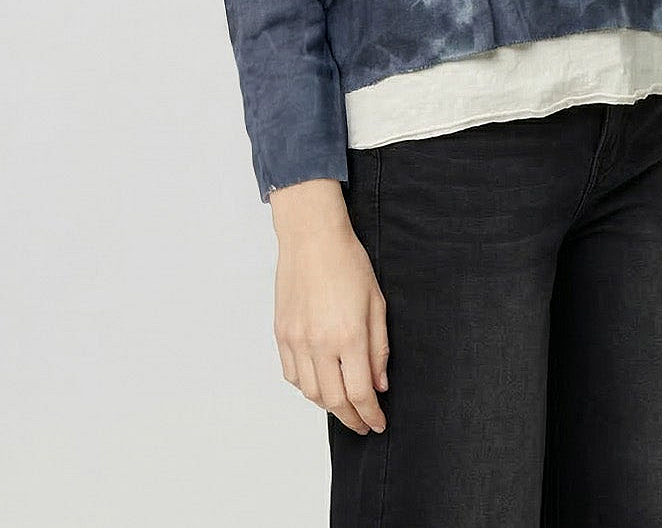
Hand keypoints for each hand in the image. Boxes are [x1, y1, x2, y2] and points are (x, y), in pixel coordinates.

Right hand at [272, 208, 389, 434]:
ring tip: (344, 404)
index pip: (360, 393)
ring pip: (310, 393)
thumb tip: (379, 385)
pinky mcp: (281, 334)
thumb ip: (379, 348)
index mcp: (349, 335)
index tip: (377, 423)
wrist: (312, 238)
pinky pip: (292, 375)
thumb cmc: (348, 263)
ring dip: (329, 406)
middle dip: (351, 418)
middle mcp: (320, 343)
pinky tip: (320, 383)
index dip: (370, 415)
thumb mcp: (376, 303)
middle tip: (363, 423)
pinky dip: (307, 387)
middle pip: (334, 401)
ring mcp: (297, 340)